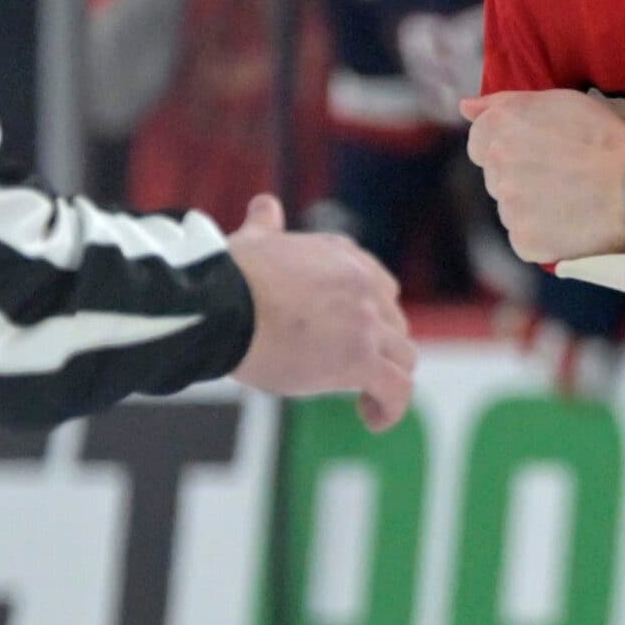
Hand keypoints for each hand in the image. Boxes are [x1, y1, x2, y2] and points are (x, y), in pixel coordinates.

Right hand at [227, 194, 416, 429]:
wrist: (222, 305)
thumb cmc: (228, 278)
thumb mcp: (254, 241)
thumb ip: (266, 225)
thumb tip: (264, 204)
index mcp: (342, 256)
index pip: (380, 287)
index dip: (369, 316)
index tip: (347, 336)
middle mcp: (364, 285)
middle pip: (394, 323)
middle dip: (378, 348)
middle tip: (350, 370)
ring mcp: (365, 322)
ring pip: (403, 355)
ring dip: (389, 377)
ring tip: (367, 399)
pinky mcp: (358, 359)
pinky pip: (397, 388)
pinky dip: (392, 407)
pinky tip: (374, 419)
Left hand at [462, 89, 624, 263]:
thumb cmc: (604, 135)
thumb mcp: (558, 100)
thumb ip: (503, 102)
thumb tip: (464, 107)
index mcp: (499, 128)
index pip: (480, 142)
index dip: (512, 146)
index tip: (541, 150)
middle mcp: (496, 168)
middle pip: (497, 178)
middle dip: (522, 176)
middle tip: (565, 174)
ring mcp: (508, 209)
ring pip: (512, 210)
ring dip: (533, 207)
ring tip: (573, 199)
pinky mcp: (524, 243)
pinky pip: (526, 240)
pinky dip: (546, 235)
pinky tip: (573, 222)